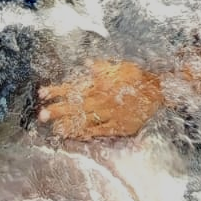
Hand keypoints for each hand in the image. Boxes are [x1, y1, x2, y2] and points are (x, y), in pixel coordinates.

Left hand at [38, 59, 164, 138]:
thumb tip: (86, 64)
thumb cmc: (138, 77)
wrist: (158, 91)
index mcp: (101, 84)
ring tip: (55, 130)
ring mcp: (111, 114)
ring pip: (86, 120)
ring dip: (70, 124)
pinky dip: (88, 133)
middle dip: (58, 110)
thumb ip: (102, 67)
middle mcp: (104, 99)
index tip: (42, 94)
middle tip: (42, 116)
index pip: (74, 87)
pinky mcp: (119, 126)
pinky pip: (100, 131)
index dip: (57, 91)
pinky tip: (76, 136)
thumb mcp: (121, 66)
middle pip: (77, 106)